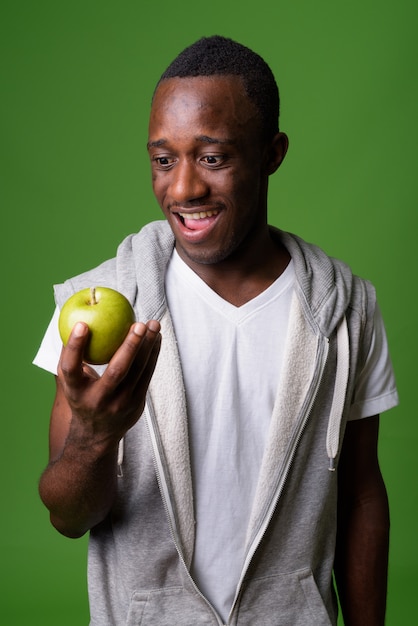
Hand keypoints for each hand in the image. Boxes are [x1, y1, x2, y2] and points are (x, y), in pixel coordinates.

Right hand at [57, 320, 160, 445]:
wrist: (96, 434)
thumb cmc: (81, 396)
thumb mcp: (69, 381)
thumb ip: (70, 355)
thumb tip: (72, 320)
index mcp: (76, 391)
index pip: (72, 368)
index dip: (75, 346)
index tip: (82, 325)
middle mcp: (98, 400)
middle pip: (116, 371)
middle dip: (129, 346)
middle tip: (138, 324)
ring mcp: (120, 404)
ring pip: (138, 372)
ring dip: (148, 346)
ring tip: (153, 324)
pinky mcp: (137, 404)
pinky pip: (147, 374)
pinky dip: (153, 354)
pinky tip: (156, 337)